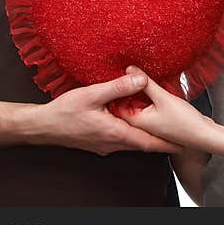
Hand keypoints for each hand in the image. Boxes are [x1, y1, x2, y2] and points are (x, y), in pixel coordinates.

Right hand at [39, 72, 181, 155]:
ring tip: (157, 127)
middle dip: (159, 140)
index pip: (147, 142)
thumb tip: (140, 78)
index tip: (181, 144)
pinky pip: (119, 140)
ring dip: (143, 135)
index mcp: (115, 132)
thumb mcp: (93, 94)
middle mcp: (112, 143)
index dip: (166, 143)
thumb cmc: (65, 112)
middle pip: (141, 144)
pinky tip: (128, 122)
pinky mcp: (97, 143)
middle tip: (174, 136)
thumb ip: (118, 87)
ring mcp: (104, 146)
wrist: (43, 127)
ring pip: (130, 142)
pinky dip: (129, 132)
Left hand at [117, 66, 211, 146]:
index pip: (117, 103)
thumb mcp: (163, 97)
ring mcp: (150, 124)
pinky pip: (148, 106)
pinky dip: (148, 97)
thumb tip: (131, 70)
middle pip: (127, 103)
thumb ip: (146, 83)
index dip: (116, 88)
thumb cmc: (185, 122)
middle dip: (127, 89)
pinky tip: (153, 88)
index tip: (117, 73)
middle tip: (126, 72)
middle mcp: (141, 124)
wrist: (204, 134)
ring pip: (138, 104)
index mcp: (137, 121)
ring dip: (138, 93)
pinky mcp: (158, 121)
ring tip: (140, 78)